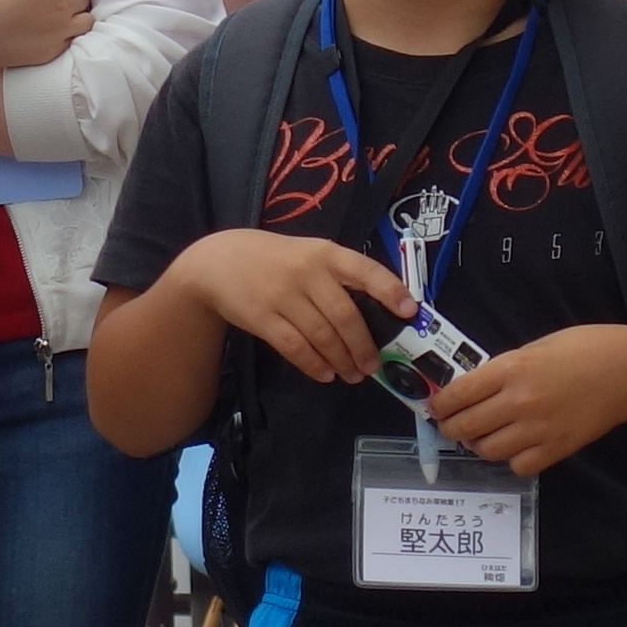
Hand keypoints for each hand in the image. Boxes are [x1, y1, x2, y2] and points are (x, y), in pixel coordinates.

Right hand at [175, 230, 410, 387]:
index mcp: (325, 253)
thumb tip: (376, 312)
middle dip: (363, 346)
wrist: (218, 261)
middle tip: (373, 366)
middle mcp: (307, 273)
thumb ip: (338, 275)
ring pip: (322, 336)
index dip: (390, 290)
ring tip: (352, 374)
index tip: (409, 311)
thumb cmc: (274, 259)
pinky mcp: (262, 318)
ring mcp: (283, 296)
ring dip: (342, 360)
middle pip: (345, 316)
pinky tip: (325, 373)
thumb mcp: (308, 252)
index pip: (365, 270)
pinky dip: (314, 365)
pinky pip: (295, 348)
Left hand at [416, 324, 626, 477]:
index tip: (436, 406)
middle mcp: (519, 401)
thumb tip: (477, 389)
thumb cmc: (586, 348)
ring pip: (487, 450)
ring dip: (478, 445)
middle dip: (450, 428)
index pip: (458, 393)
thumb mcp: (537, 347)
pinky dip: (512, 460)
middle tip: (450, 426)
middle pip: (465, 425)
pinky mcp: (557, 449)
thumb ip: (505, 369)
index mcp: (511, 368)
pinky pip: (518, 466)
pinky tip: (516, 447)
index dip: (439, 403)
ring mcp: (538, 428)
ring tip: (482, 436)